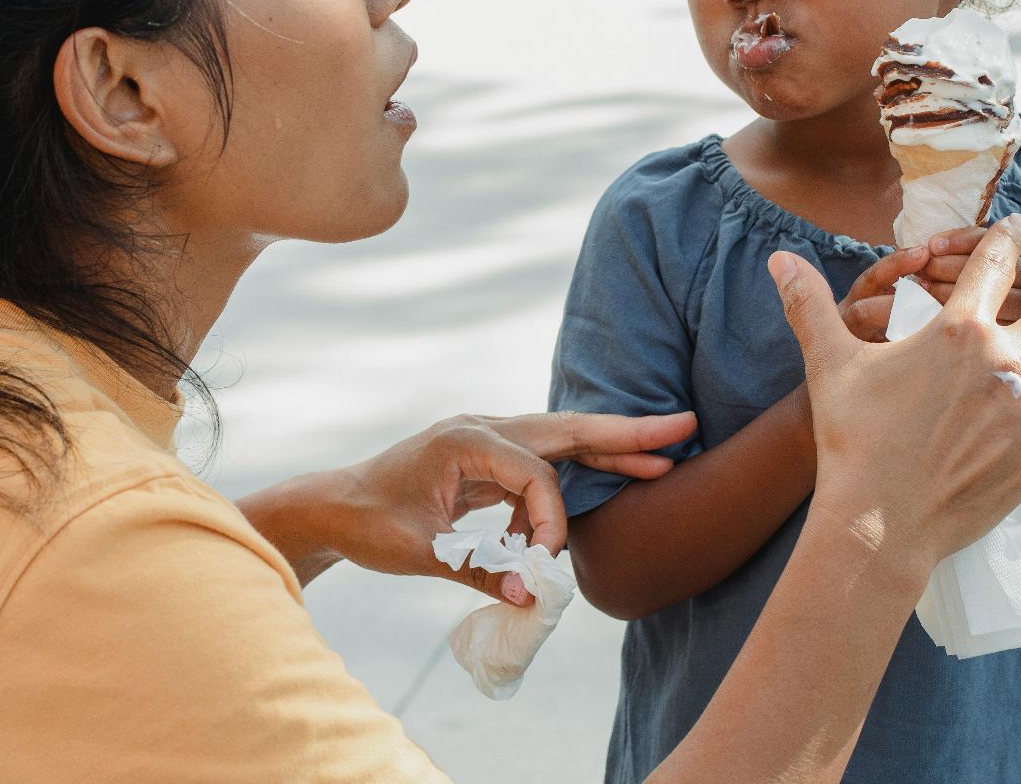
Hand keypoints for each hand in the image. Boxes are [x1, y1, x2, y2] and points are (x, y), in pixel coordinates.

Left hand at [327, 411, 697, 605]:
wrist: (336, 506)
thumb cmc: (369, 523)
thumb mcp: (419, 551)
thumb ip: (478, 569)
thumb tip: (533, 595)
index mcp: (463, 440)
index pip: (534, 473)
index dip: (550, 520)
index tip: (543, 563)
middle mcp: (481, 429)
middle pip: (565, 429)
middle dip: (625, 432)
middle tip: (684, 426)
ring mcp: (487, 440)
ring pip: (561, 440)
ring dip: (610, 447)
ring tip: (666, 454)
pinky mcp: (489, 459)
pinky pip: (545, 460)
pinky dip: (580, 468)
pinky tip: (616, 475)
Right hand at [770, 214, 1020, 575]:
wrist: (882, 525)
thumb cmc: (852, 439)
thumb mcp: (830, 365)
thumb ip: (809, 304)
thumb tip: (780, 259)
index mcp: (961, 331)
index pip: (995, 265)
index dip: (1005, 237)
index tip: (1016, 225)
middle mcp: (1007, 363)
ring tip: (991, 379)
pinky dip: (1016, 413)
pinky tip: (982, 429)